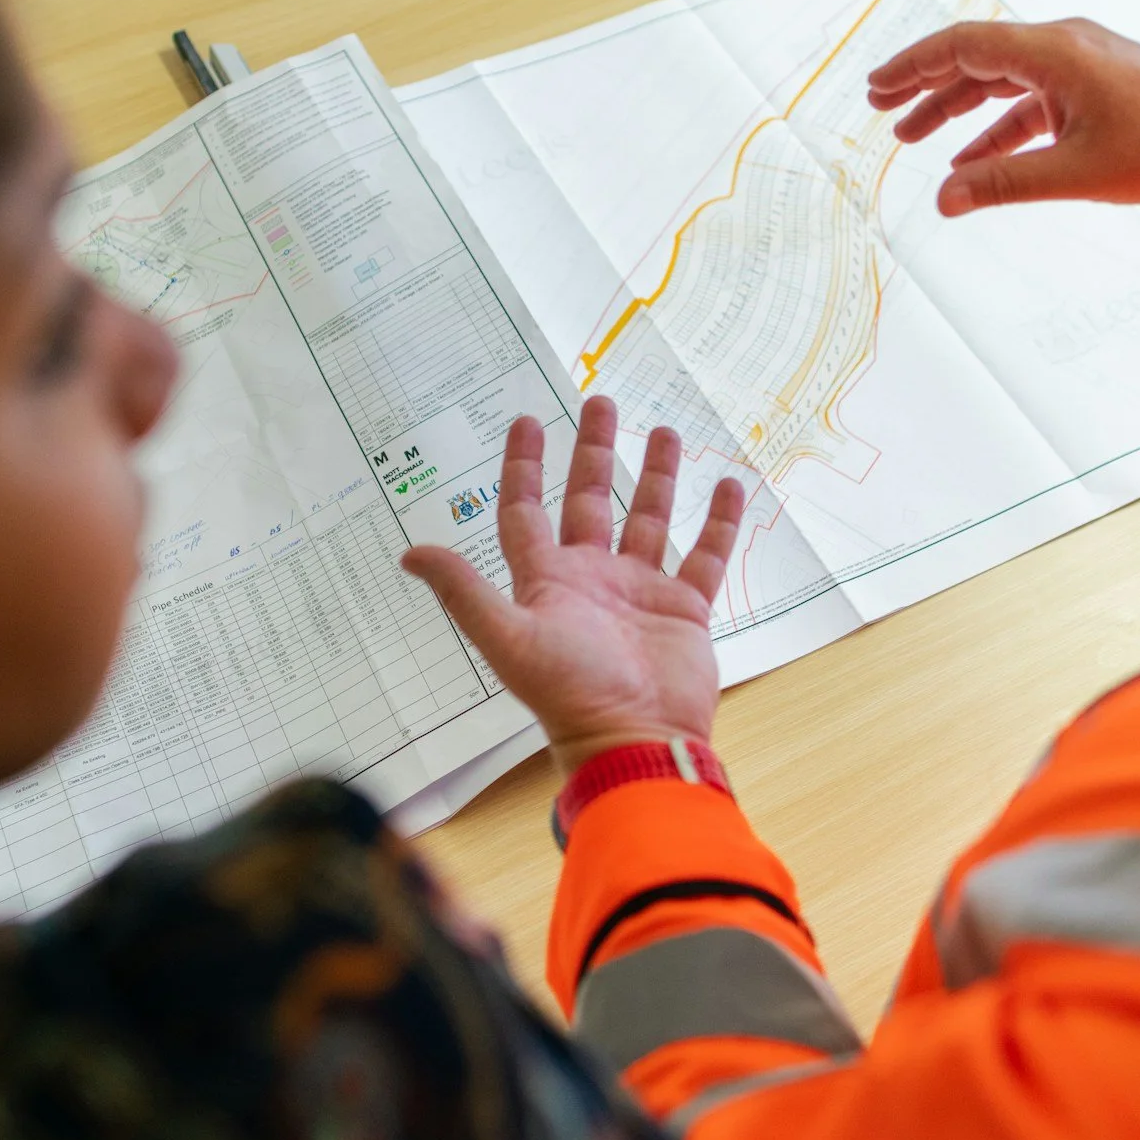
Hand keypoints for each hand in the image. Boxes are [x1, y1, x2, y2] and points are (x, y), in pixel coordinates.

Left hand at [400, 397, 745, 773]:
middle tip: (601, 402)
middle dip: (594, 451)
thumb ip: (464, 591)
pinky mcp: (684, 609)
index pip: (526, 512)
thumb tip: (409, 553)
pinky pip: (705, 555)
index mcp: (547, 582)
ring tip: (667, 430)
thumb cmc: (568, 690)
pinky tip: (729, 485)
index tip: (527, 420)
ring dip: (658, 476)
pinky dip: (719, 522)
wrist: (635, 737)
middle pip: (590, 500)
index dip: (522, 466)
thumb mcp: (508, 635)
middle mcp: (592, 579)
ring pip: (649, 519)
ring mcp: (641, 592)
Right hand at [866, 18, 1139, 215]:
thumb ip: (1002, 184)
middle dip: (926, 85)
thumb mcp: (1074, 173)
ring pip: (1004, 80)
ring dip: (959, 109)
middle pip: (978, 57)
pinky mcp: (1099, 86)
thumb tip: (944, 198)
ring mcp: (1084, 64)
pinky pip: (1034, 100)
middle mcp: (1067, 46)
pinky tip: (976, 158)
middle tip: (882, 106)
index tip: (878, 87)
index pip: (964, 45)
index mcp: (1056, 51)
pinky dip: (1001, 126)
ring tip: (915, 138)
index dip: (913, 66)